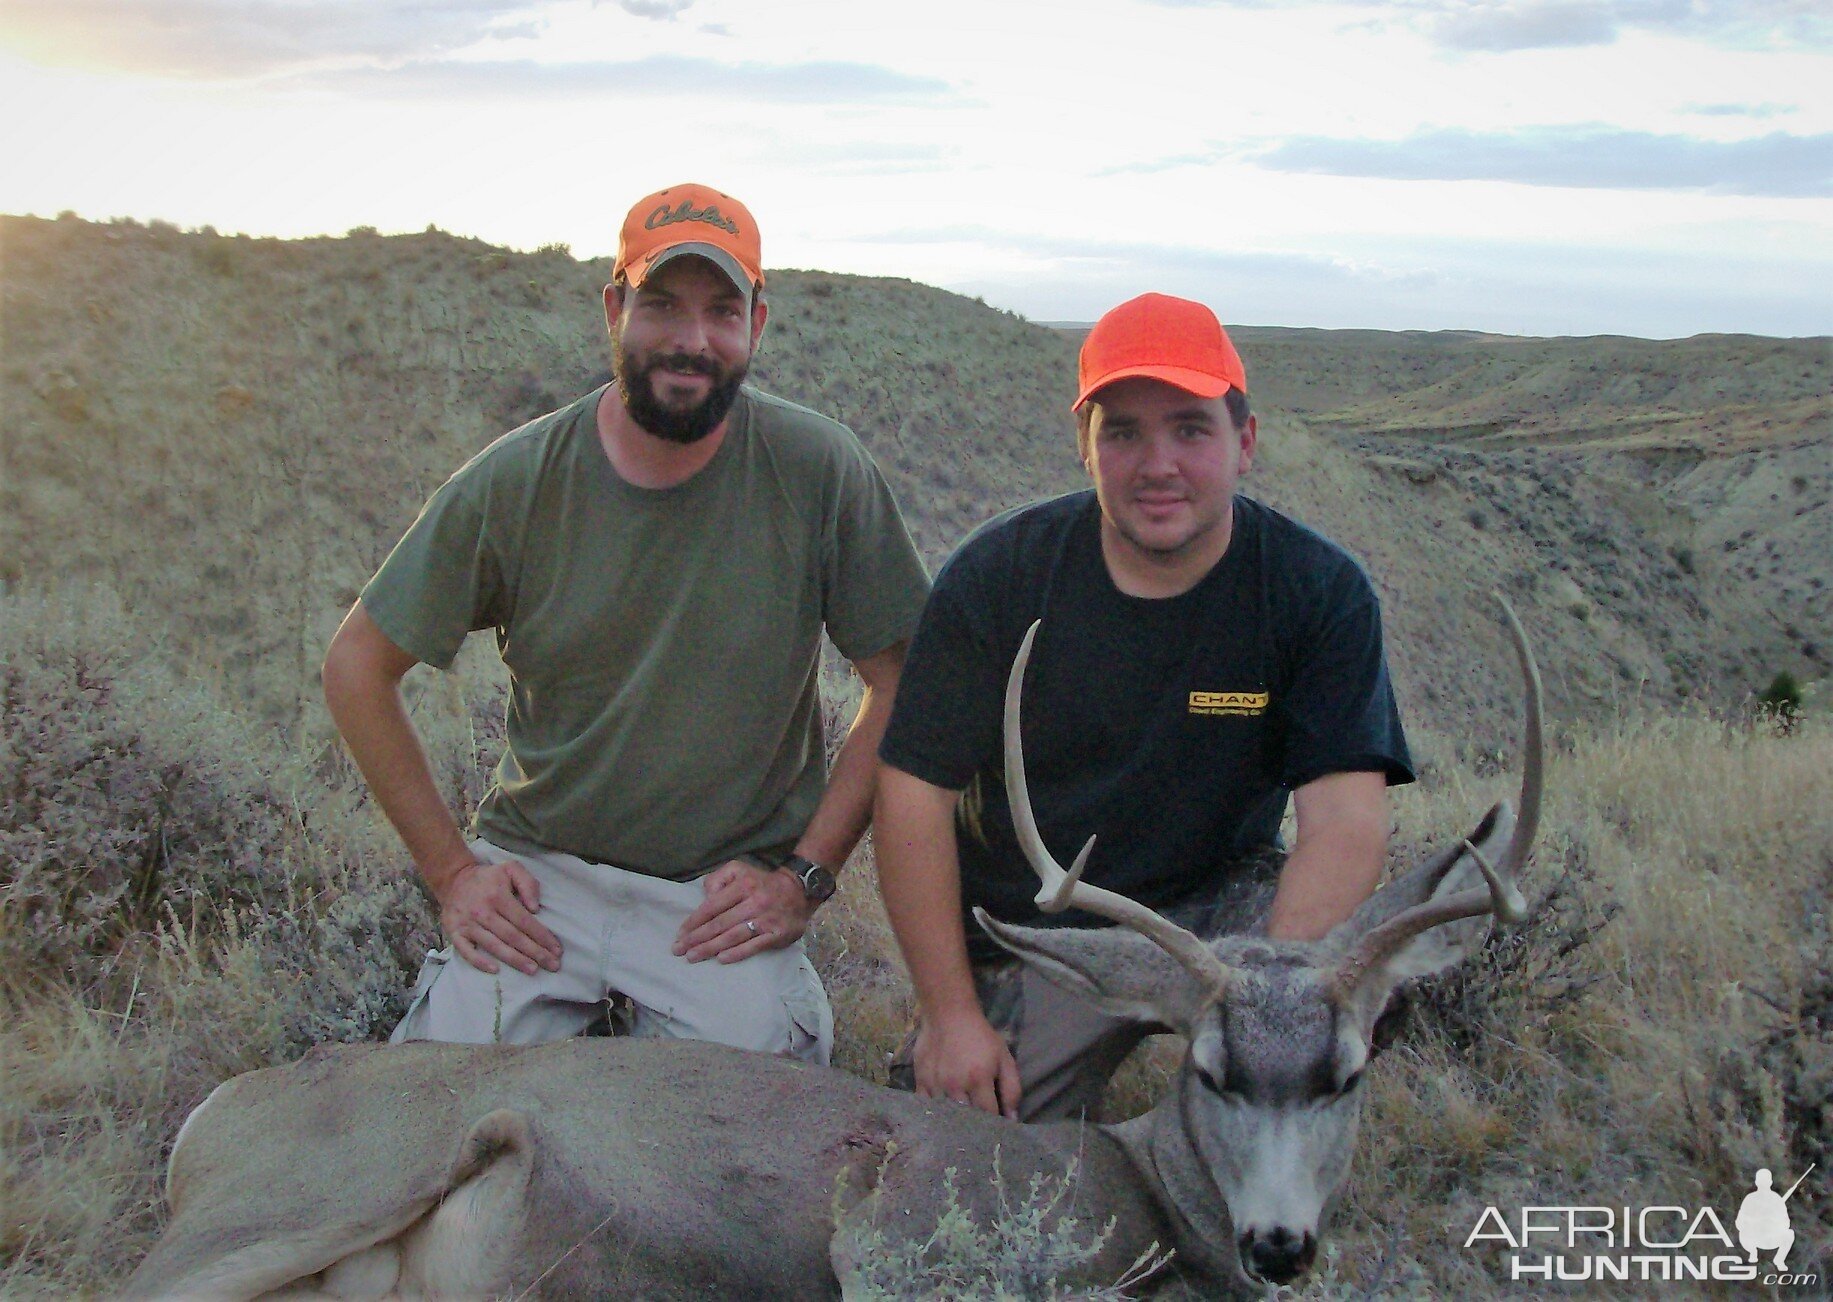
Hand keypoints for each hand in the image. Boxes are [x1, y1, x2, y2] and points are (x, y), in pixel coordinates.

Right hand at [434, 855, 562, 977]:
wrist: (453, 880)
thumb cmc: (488, 878)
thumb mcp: (511, 869)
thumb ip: (528, 883)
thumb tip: (535, 908)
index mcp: (498, 896)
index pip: (524, 920)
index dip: (542, 936)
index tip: (556, 949)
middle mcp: (482, 912)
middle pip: (513, 936)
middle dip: (535, 952)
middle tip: (552, 965)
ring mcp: (467, 924)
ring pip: (494, 946)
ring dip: (515, 960)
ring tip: (533, 970)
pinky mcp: (454, 933)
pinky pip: (466, 952)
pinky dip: (480, 962)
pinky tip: (496, 970)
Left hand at [674, 860, 811, 963]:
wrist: (798, 891)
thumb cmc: (760, 883)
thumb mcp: (739, 869)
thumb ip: (718, 879)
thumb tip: (705, 898)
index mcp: (742, 885)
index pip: (712, 906)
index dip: (694, 922)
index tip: (680, 934)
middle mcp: (754, 901)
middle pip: (720, 924)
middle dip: (696, 939)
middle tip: (679, 950)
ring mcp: (766, 919)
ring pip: (733, 936)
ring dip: (710, 948)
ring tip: (693, 957)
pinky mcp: (777, 934)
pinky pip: (754, 946)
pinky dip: (737, 953)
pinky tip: (721, 959)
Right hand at [915, 1008, 1020, 1118]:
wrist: (948, 1014)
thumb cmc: (980, 1036)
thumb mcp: (1004, 1057)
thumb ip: (1011, 1088)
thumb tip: (1012, 1119)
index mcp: (978, 1079)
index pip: (989, 1115)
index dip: (995, 1123)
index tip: (997, 1126)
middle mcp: (955, 1085)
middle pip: (967, 1120)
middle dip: (975, 1125)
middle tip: (980, 1126)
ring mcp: (935, 1084)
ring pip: (947, 1116)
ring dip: (956, 1121)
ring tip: (962, 1122)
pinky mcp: (920, 1081)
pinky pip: (927, 1107)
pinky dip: (936, 1113)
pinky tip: (942, 1114)